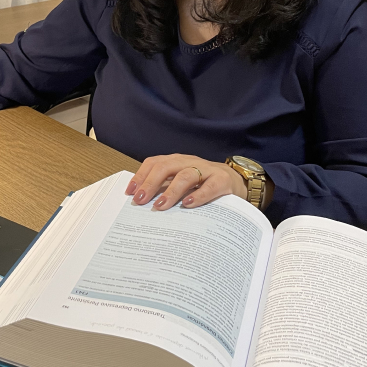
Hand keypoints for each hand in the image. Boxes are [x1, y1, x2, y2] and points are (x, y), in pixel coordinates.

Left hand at [125, 154, 247, 210]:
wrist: (236, 181)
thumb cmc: (203, 184)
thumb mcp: (182, 183)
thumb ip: (165, 188)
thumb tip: (141, 201)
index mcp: (176, 161)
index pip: (154, 163)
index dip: (140, 176)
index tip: (130, 192)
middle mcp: (189, 162)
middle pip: (166, 167)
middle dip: (150, 183)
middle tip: (140, 201)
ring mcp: (206, 170)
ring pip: (186, 175)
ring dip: (171, 191)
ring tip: (160, 206)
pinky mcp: (222, 180)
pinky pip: (209, 186)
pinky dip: (198, 195)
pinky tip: (188, 204)